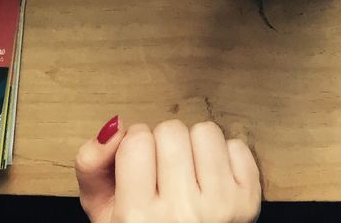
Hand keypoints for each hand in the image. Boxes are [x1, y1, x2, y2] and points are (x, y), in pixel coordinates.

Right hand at [75, 117, 261, 222]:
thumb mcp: (103, 212)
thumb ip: (92, 167)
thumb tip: (115, 126)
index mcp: (136, 218)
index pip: (137, 141)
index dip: (135, 146)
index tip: (138, 164)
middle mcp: (181, 212)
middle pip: (172, 131)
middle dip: (164, 145)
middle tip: (163, 173)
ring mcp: (220, 205)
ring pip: (205, 131)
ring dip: (194, 145)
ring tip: (187, 173)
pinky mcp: (248, 199)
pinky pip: (237, 145)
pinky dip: (223, 156)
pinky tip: (211, 180)